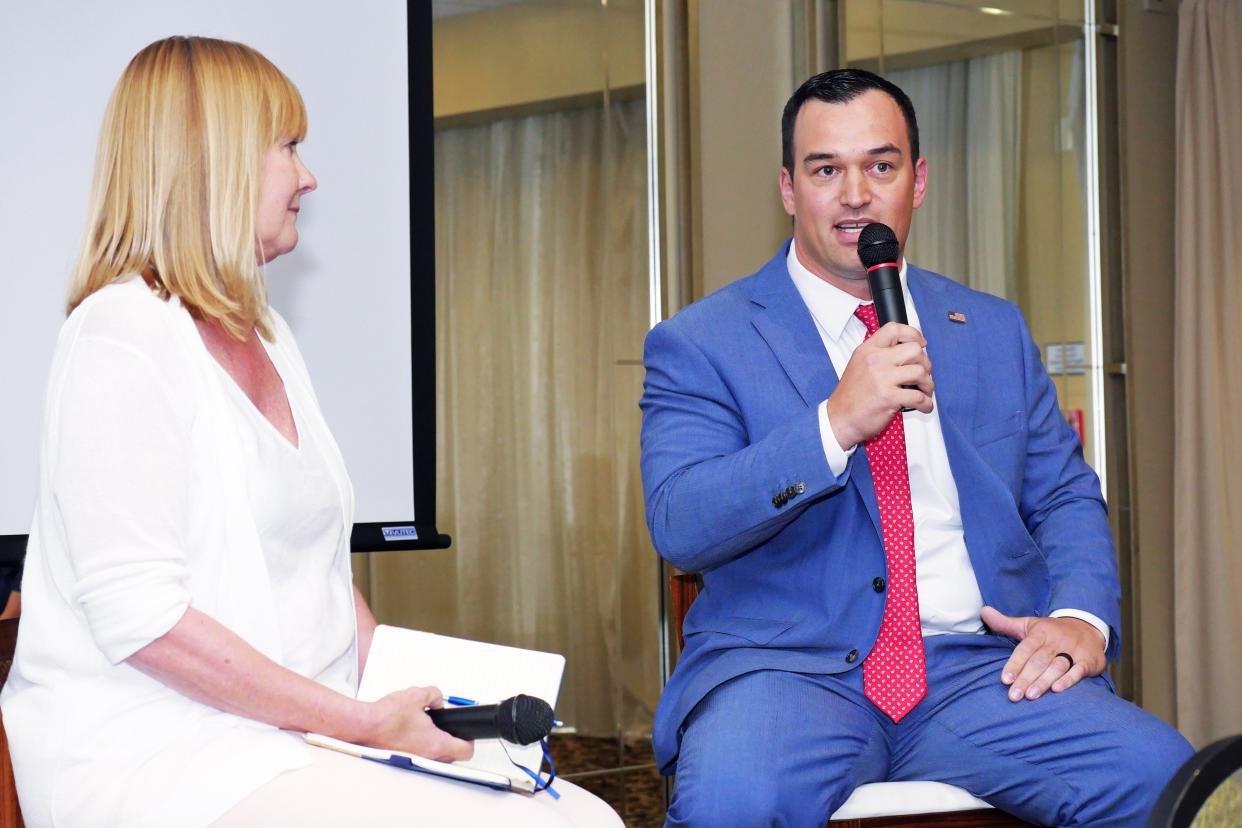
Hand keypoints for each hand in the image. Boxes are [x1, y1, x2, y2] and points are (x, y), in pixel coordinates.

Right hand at [361, 685, 473, 761]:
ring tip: (431, 731)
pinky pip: (422, 757)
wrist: (364, 726)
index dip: (469, 740)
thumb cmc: (386, 716)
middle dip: (453, 742)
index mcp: (436, 743)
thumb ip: (434, 695)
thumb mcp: (417, 695)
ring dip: (437, 746)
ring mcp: (416, 761)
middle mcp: (428, 757)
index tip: (467, 733)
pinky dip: (422, 748)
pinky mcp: (404, 761)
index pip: (466, 750)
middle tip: (449, 730)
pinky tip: (415, 735)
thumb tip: (437, 700)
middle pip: (453, 756)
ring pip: (437, 759)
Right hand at [827, 322, 933, 448]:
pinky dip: (926, 403)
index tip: (921, 343)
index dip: (913, 334)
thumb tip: (905, 352)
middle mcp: (875, 361)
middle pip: (914, 350)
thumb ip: (878, 355)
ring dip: (928, 384)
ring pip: (920, 372)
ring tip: (924, 391)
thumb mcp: (858, 365)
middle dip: (925, 363)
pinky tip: (923, 405)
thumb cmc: (850, 396)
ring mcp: (882, 378)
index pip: (894, 329)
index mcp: (867, 350)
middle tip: (922, 374)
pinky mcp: (889, 397)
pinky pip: (919, 396)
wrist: (839, 419)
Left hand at [981, 606, 1106, 701]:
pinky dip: (1068, 680)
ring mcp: (1073, 650)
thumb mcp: (1029, 625)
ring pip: (1057, 667)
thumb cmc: (1051, 631)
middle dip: (1025, 679)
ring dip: (1043, 682)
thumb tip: (984, 611)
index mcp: (1041, 633)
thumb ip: (1005, 623)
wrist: (1087, 626)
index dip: (1015, 664)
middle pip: (1039, 661)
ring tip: (1030, 696)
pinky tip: (1057, 690)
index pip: (1025, 649)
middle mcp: (1056, 641)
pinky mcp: (1088, 660)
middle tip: (1014, 696)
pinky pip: (1078, 670)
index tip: (1005, 680)